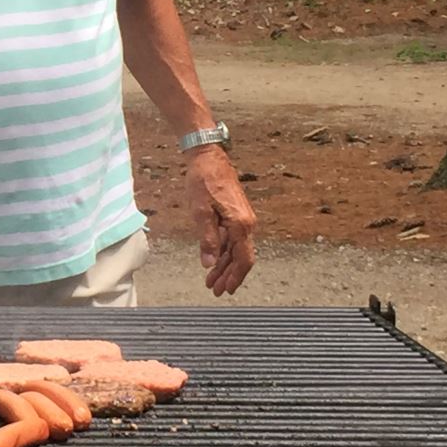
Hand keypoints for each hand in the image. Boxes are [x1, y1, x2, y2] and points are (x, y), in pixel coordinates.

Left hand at [184, 146, 256, 295]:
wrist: (208, 157)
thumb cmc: (203, 181)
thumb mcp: (200, 211)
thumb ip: (206, 238)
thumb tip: (208, 263)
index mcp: (240, 224)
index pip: (243, 259)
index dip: (234, 277)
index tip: (225, 289)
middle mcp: (247, 223)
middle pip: (241, 257)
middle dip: (228, 275)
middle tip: (215, 290)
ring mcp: (243, 219)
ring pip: (236, 249)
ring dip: (225, 266)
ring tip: (211, 279)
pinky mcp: (236, 214)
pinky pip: (233, 239)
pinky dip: (224, 252)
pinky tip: (214, 260)